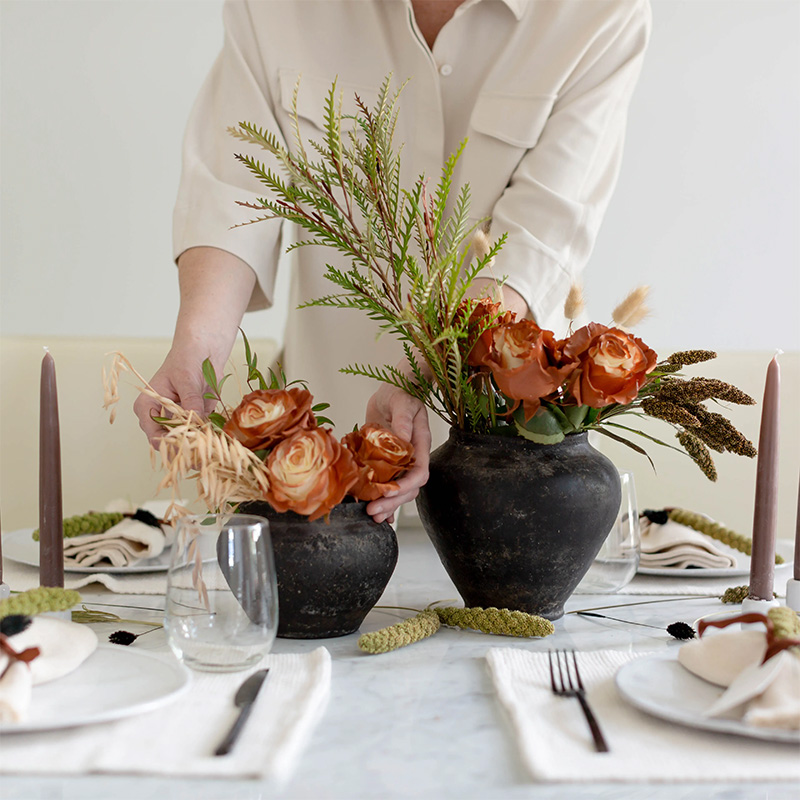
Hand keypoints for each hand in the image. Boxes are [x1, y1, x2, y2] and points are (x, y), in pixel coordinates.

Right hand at [134, 247, 255, 446]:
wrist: (203, 348)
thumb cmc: (187, 357)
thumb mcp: (187, 378)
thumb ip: (190, 401)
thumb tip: (195, 423)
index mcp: (147, 407)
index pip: (154, 435)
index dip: (171, 446)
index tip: (191, 450)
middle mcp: (159, 417)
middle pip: (170, 444)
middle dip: (188, 451)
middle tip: (205, 458)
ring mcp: (177, 420)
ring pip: (187, 443)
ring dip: (202, 447)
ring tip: (215, 449)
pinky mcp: (194, 420)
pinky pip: (202, 435)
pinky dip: (211, 437)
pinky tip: (220, 438)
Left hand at [364, 383, 430, 524]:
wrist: (394, 389)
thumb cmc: (401, 392)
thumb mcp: (401, 403)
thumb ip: (403, 420)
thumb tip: (402, 439)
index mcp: (420, 444)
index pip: (419, 472)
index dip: (406, 485)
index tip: (391, 493)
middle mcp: (412, 456)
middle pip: (408, 487)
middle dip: (392, 502)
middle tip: (373, 512)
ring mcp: (399, 461)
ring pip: (398, 489)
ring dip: (387, 504)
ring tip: (372, 514)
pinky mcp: (386, 460)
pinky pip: (387, 482)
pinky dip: (382, 497)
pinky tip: (375, 508)